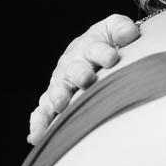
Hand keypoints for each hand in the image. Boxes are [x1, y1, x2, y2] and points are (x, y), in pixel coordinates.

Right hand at [28, 14, 139, 144]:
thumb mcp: (115, 28)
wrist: (90, 51)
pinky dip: (39, 123)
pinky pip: (42, 112)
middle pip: (73, 70)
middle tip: (86, 79)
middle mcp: (71, 65)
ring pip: (55, 91)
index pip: (95, 49)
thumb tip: (128, 34)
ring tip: (60, 106)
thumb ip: (122, 28)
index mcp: (87, 47)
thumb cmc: (107, 42)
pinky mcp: (53, 101)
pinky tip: (37, 136)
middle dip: (79, 74)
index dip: (103, 53)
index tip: (112, 58)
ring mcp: (60, 83)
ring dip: (57, 98)